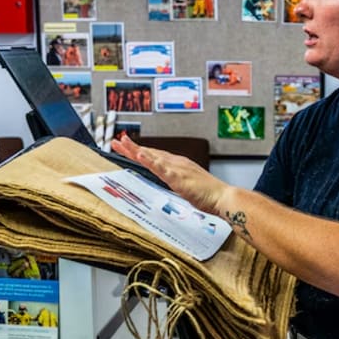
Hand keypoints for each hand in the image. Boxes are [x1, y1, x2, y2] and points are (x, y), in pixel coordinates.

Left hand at [111, 133, 227, 213]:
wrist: (222, 197)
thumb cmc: (208, 194)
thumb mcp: (187, 186)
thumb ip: (176, 183)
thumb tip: (168, 184)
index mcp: (178, 165)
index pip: (155, 156)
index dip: (139, 151)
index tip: (126, 147)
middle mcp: (176, 163)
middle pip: (150, 153)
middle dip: (132, 147)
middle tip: (116, 141)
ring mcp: (177, 169)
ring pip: (153, 157)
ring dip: (137, 150)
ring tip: (124, 143)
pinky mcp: (179, 178)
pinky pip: (162, 168)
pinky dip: (151, 161)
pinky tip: (141, 155)